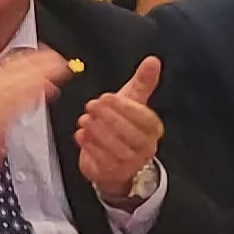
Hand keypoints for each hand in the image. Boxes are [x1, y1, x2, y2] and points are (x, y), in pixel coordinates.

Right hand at [0, 48, 70, 199]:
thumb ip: (2, 96)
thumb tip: (26, 83)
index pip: (3, 65)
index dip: (26, 57)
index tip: (45, 53)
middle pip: (10, 71)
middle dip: (37, 63)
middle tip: (58, 60)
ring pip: (14, 84)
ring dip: (39, 75)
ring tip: (58, 72)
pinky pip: (15, 103)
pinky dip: (32, 94)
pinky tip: (47, 90)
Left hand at [71, 57, 164, 205]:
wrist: (114, 159)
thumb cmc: (124, 126)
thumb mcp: (133, 101)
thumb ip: (142, 81)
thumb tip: (152, 61)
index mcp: (152, 128)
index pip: (144, 118)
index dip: (124, 107)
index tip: (106, 97)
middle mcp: (145, 146)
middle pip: (130, 133)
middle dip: (108, 117)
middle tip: (91, 106)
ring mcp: (130, 162)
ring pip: (116, 148)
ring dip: (98, 132)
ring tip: (85, 119)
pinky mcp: (112, 172)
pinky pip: (102, 161)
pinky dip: (90, 146)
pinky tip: (81, 134)